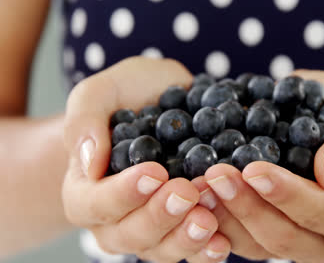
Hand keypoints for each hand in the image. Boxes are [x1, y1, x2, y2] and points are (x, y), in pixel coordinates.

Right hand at [62, 57, 230, 262]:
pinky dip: (206, 250)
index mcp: (85, 190)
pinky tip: (223, 241)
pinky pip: (191, 251)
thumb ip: (84, 120)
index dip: (123, 194)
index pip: (95, 203)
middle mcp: (114, 219)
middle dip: (159, 216)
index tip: (155, 172)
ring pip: (161, 250)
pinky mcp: (181, 229)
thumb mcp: (102, 92)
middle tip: (187, 192)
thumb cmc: (128, 95)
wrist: (163, 100)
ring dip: (185, 239)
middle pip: (130, 234)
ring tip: (208, 220)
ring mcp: (150, 229)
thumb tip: (89, 160)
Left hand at [195, 70, 323, 261]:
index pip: (319, 212)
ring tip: (198, 184)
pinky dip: (214, 219)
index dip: (285, 194)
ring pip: (253, 245)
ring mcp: (291, 243)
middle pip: (282, 237)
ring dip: (223, 216)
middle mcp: (323, 239)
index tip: (253, 168)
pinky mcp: (262, 237)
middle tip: (215, 174)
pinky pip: (236, 239)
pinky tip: (197, 192)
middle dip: (246, 206)